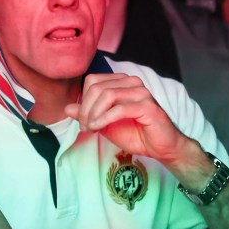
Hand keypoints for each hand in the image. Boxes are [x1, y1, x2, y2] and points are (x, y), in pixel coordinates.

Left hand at [64, 73, 185, 162]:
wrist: (161, 147)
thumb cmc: (135, 134)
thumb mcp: (104, 124)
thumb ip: (88, 114)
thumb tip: (67, 108)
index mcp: (122, 82)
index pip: (93, 81)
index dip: (83, 101)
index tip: (83, 121)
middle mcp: (132, 83)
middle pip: (97, 87)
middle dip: (86, 109)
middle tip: (85, 127)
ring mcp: (141, 92)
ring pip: (106, 95)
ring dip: (93, 114)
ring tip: (91, 128)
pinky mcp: (147, 106)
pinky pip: (119, 109)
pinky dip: (104, 119)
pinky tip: (98, 128)